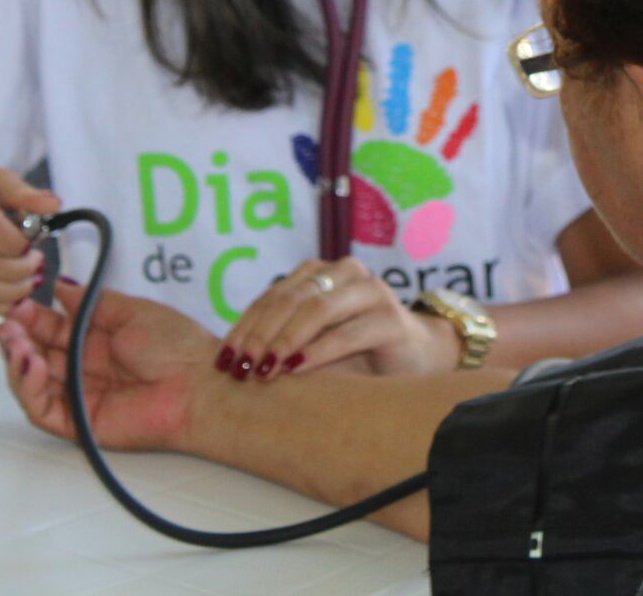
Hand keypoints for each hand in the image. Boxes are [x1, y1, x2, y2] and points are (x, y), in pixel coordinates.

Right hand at [0, 282, 217, 450]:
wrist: (199, 384)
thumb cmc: (176, 345)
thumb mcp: (130, 310)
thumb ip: (90, 301)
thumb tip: (58, 285)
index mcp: (96, 340)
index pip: (51, 328)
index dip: (31, 316)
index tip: (18, 301)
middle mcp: (84, 367)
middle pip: (36, 353)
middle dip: (17, 336)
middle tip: (6, 322)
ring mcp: (79, 396)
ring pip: (32, 381)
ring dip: (18, 360)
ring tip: (14, 341)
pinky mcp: (79, 423)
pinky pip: (43, 409)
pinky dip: (29, 388)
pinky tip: (32, 364)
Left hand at [216, 257, 456, 380]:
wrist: (419, 360)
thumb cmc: (356, 355)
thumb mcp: (312, 345)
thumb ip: (280, 342)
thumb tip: (231, 361)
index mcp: (320, 274)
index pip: (272, 296)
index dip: (245, 326)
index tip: (224, 358)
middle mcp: (344, 273)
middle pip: (290, 299)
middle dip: (259, 335)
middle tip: (240, 367)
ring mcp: (370, 292)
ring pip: (316, 309)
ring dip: (284, 341)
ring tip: (263, 370)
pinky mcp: (391, 318)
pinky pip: (347, 332)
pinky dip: (317, 351)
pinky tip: (296, 368)